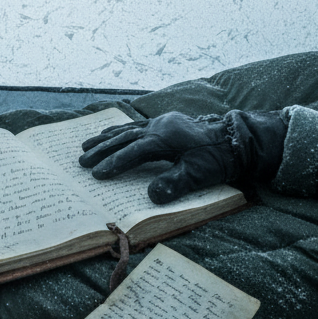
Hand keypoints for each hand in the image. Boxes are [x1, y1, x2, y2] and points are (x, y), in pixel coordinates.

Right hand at [79, 110, 286, 204]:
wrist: (236, 139)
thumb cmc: (218, 159)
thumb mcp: (199, 175)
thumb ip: (174, 184)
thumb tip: (150, 196)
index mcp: (164, 138)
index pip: (133, 152)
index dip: (114, 163)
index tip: (97, 175)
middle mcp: (159, 127)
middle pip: (124, 139)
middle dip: (101, 150)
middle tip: (81, 161)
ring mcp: (162, 123)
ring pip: (127, 130)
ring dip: (106, 139)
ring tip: (86, 144)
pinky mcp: (166, 123)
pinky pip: (136, 126)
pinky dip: (121, 131)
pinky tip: (112, 133)